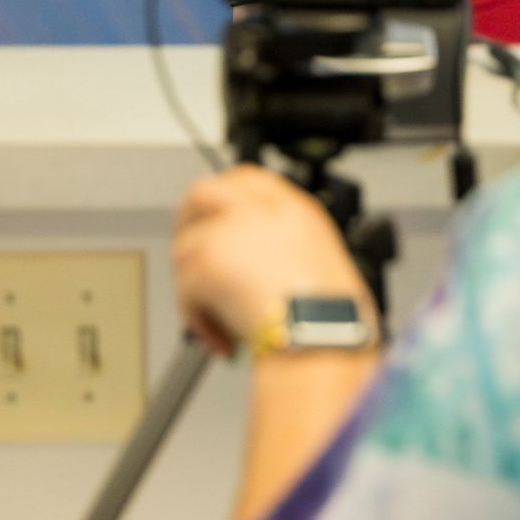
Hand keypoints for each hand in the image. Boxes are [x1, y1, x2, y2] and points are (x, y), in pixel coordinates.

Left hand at [172, 166, 373, 357]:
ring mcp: (233, 231)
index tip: (215, 222)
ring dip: (194, 287)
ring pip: (186, 248)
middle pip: (204, 193)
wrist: (325, 339)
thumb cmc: (334, 319)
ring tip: (219, 319)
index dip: (225, 199)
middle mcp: (263, 211)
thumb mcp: (324, 265)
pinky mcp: (210, 261)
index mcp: (296, 210)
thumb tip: (258, 268)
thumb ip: (286, 251)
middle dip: (189, 223)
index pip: (248, 180)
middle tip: (191, 257)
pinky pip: (185, 288)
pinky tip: (220, 337)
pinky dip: (196, 318)